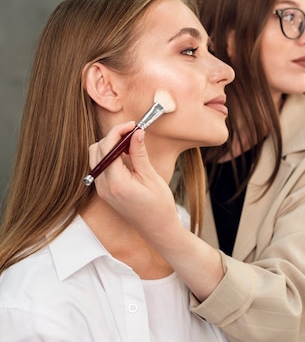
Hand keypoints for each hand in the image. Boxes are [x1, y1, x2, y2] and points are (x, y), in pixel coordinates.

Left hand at [88, 122, 178, 239]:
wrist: (157, 228)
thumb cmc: (159, 205)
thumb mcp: (151, 177)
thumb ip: (139, 154)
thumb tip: (136, 133)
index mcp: (116, 182)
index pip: (108, 147)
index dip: (119, 132)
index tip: (133, 125)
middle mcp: (103, 186)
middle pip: (97, 150)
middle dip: (113, 137)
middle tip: (133, 132)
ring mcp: (101, 189)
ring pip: (95, 157)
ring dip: (110, 146)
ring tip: (130, 144)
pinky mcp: (104, 191)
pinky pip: (100, 167)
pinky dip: (110, 156)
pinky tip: (126, 156)